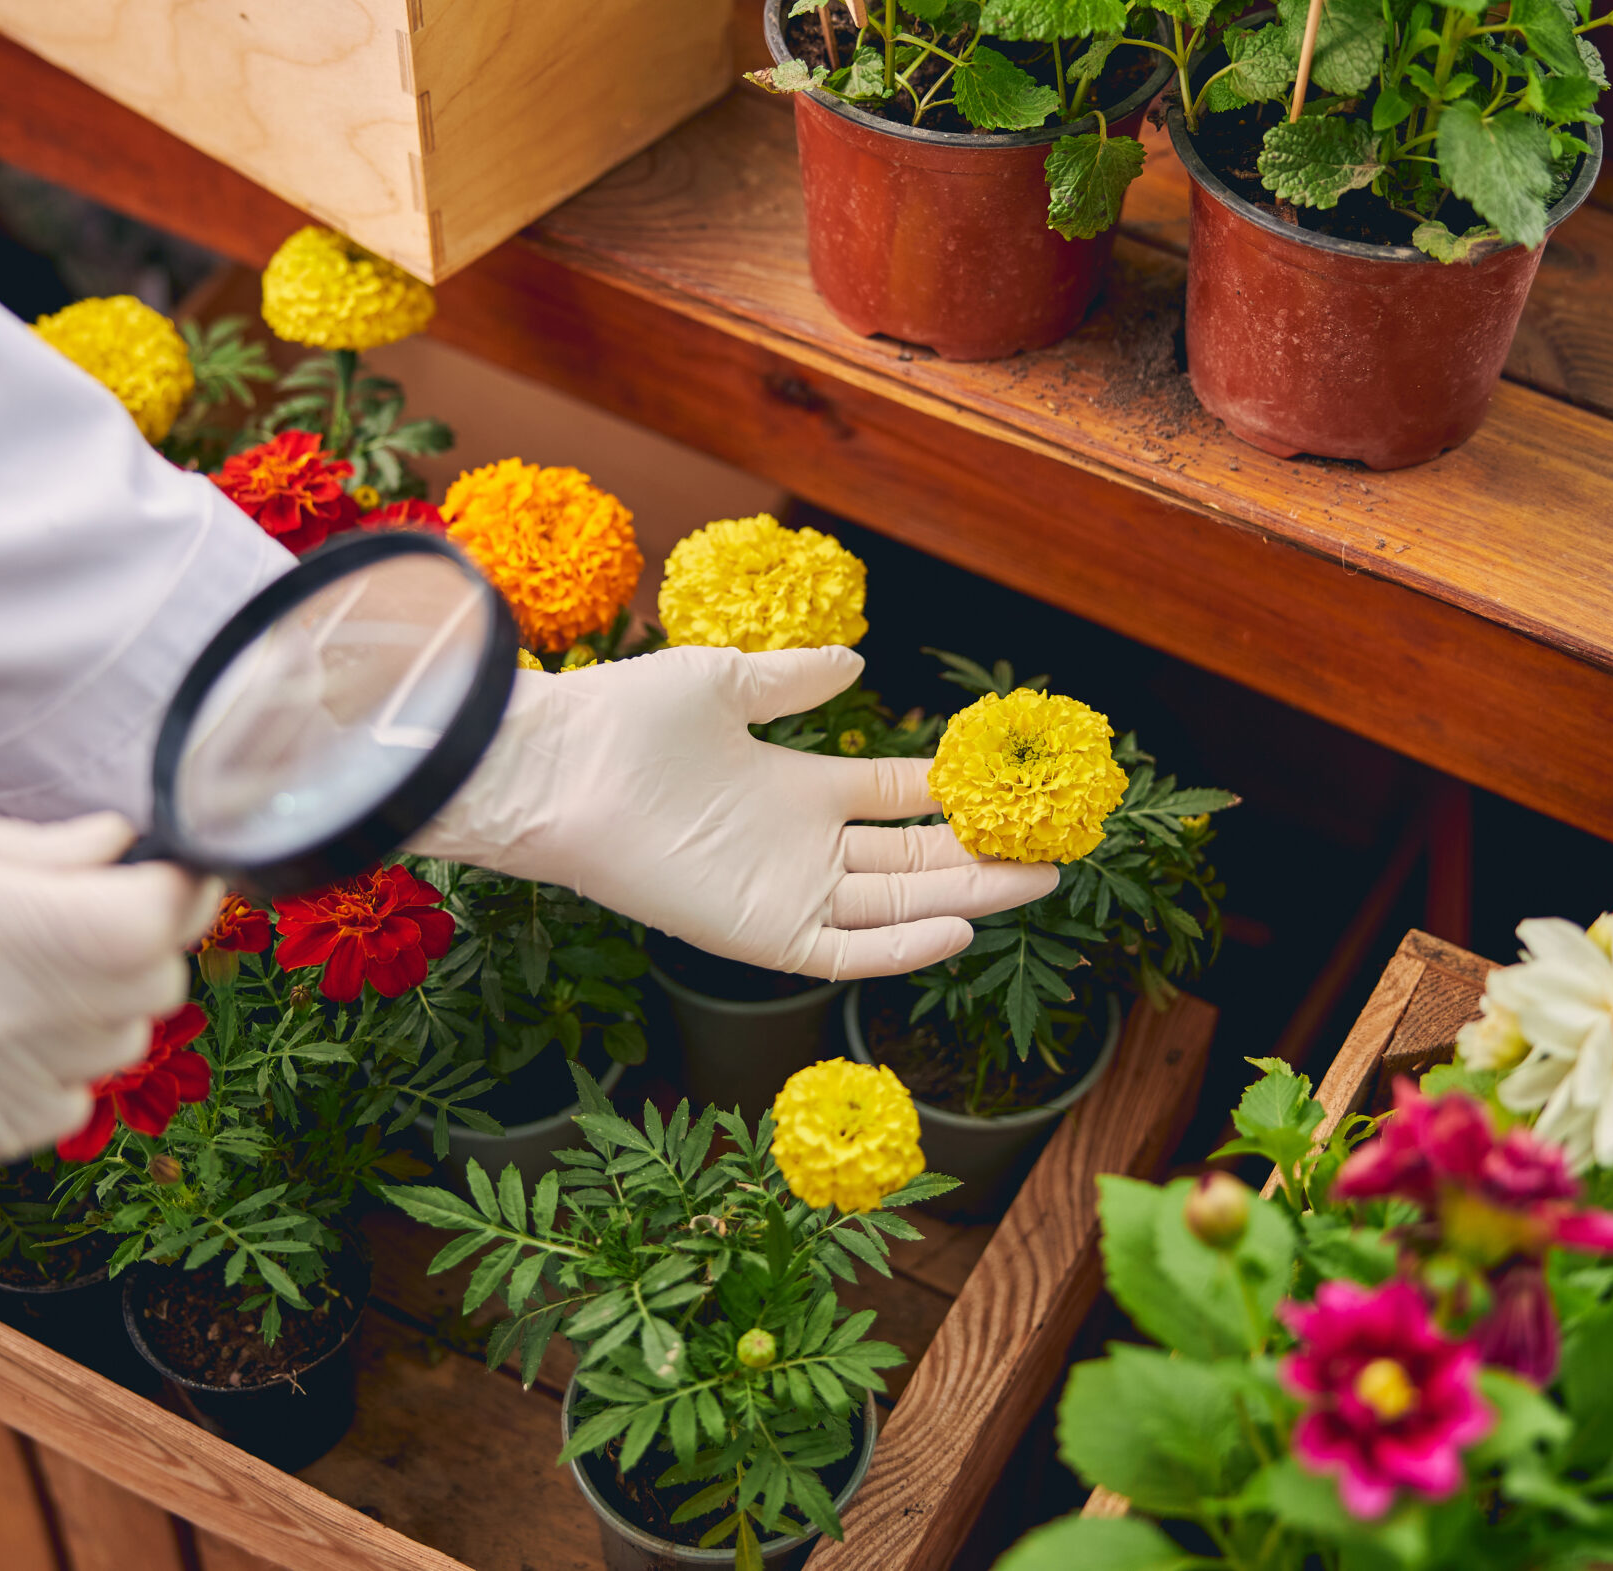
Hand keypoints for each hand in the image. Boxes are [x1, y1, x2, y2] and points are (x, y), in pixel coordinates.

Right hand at [0, 812, 217, 1178]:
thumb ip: (22, 851)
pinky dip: (59, 1065)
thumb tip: (121, 843)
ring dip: (104, 1003)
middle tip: (91, 907)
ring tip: (25, 970)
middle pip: (154, 985)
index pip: (149, 920)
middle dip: (145, 939)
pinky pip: (69, 1103)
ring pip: (122, 1046)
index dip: (181, 887)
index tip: (171, 865)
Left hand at [410, 646, 1056, 978]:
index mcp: (796, 787)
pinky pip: (845, 950)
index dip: (953, 795)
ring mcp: (784, 890)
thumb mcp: (723, 684)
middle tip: (1053, 849)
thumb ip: (792, 682)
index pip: (894, 797)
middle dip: (983, 856)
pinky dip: (901, 945)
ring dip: (965, 896)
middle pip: (913, 857)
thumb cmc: (626, 719)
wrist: (559, 767)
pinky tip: (957, 925)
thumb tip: (856, 662)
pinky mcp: (760, 932)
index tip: (1011, 784)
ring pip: (897, 902)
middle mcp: (799, 845)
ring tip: (1036, 882)